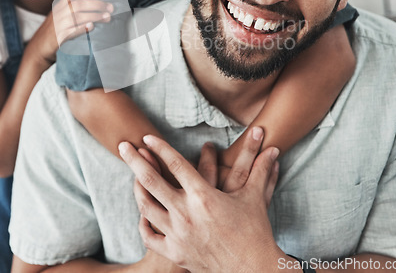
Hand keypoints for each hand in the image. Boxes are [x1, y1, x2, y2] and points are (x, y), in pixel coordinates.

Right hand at [52, 0, 112, 46]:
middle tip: (111, 7)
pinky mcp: (60, 36)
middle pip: (79, 4)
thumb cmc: (57, 26)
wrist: (41, 44)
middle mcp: (59, 12)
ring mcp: (59, 24)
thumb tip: (100, 4)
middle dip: (97, 4)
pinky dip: (82, 28)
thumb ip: (76, 6)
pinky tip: (92, 26)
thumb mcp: (63, 12)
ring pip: (77, 17)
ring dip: (95, 16)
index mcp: (61, 3)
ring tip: (107, 17)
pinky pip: (72, 31)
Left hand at [119, 132, 280, 272]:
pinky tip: (142, 213)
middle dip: (134, 161)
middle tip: (122, 146)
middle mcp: (186, 213)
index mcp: (204, 196)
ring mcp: (178, 234)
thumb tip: (274, 148)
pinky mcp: (176, 252)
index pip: (175, 164)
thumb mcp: (254, 198)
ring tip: (132, 176)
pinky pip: (150, 236)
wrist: (253, 272)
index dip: (160, 147)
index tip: (146, 136)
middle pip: (151, 181)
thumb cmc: (255, 232)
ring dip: (137, 188)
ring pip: (146, 207)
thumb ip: (261, 170)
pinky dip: (144, 223)